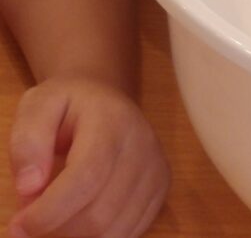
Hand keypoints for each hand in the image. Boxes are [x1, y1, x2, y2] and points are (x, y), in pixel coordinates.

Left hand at [8, 75, 168, 237]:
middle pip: (100, 214)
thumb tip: (30, 187)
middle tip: (33, 219)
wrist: (105, 99)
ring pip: (113, 232)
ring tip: (56, 215)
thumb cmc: (68, 106)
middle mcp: (142, 145)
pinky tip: (79, 216)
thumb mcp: (38, 106)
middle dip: (58, 228)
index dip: (50, 212)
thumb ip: (28, 141)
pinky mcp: (161, 189)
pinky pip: (127, 234)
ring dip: (75, 236)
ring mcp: (156, 169)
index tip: (18, 226)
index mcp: (112, 120)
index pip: (87, 177)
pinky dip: (97, 237)